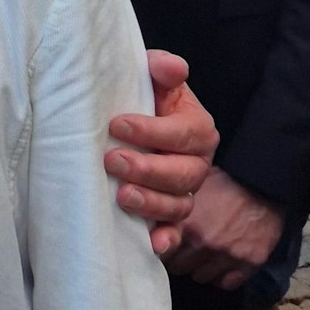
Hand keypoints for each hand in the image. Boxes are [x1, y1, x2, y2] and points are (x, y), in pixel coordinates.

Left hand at [106, 49, 217, 253]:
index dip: (152, 131)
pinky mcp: (170, 217)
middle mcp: (196, 164)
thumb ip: (161, 71)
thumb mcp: (154, 82)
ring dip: (152, 203)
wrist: (134, 127)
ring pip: (178, 205)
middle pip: (183, 174)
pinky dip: (166, 240)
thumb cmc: (144, 103)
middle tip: (113, 160)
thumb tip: (171, 66)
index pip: (183, 133)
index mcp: (196, 129)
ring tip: (122, 195)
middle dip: (148, 170)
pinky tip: (152, 244)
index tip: (117, 124)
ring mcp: (184, 192)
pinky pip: (175, 233)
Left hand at [166, 168, 285, 288]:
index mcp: (185, 224)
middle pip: (178, 268)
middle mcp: (204, 243)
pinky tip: (220, 263)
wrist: (261, 184)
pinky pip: (226, 284)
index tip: (161, 245)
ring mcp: (227, 255)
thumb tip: (147, 222)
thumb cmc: (221, 183)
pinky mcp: (250, 263)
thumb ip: (168, 210)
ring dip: (198, 268)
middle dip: (178, 259)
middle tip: (183, 249)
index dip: (159, 248)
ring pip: (200, 278)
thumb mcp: (189, 191)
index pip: (160, 253)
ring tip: (202, 254)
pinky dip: (221, 277)